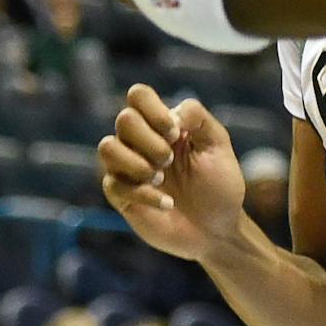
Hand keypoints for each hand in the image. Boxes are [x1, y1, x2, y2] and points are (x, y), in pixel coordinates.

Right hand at [97, 84, 245, 261]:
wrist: (216, 229)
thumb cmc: (218, 185)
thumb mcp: (218, 146)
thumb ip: (198, 118)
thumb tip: (172, 112)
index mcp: (161, 124)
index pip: (138, 96)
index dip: (154, 111)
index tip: (176, 134)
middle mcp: (139, 142)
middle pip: (124, 119)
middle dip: (150, 141)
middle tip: (170, 161)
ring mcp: (127, 168)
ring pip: (107, 148)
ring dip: (137, 163)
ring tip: (161, 179)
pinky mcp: (121, 196)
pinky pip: (113, 184)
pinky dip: (144, 194)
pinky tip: (167, 204)